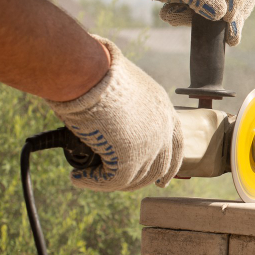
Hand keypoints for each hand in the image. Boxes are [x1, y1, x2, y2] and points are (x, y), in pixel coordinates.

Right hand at [46, 36, 182, 190]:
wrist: (90, 72)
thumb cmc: (96, 70)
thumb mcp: (119, 85)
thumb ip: (121, 103)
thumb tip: (102, 111)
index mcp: (163, 107)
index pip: (175, 143)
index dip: (170, 163)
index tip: (163, 179)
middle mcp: (162, 128)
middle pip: (160, 165)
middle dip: (143, 180)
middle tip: (123, 185)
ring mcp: (149, 145)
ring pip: (135, 177)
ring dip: (111, 181)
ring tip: (87, 177)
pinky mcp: (129, 159)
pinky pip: (112, 181)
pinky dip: (93, 182)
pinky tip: (79, 178)